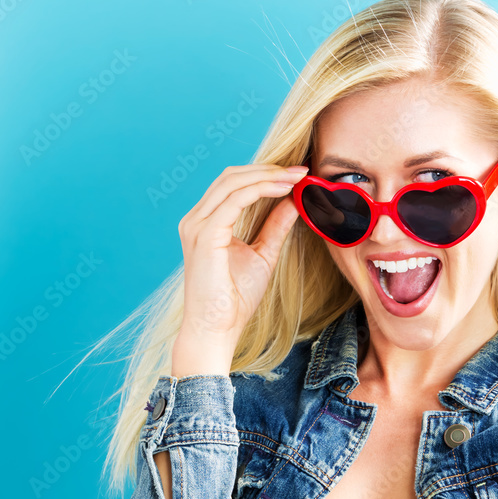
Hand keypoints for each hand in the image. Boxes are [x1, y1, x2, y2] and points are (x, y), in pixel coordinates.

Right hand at [176, 163, 307, 364]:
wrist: (217, 329)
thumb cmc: (234, 299)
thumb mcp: (263, 254)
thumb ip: (275, 226)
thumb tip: (293, 202)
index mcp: (206, 222)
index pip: (233, 184)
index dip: (265, 173)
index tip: (297, 174)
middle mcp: (196, 219)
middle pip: (231, 177)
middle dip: (269, 169)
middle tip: (300, 170)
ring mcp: (197, 226)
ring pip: (232, 183)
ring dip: (268, 176)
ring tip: (296, 177)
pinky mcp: (204, 235)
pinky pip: (234, 201)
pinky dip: (260, 190)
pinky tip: (283, 190)